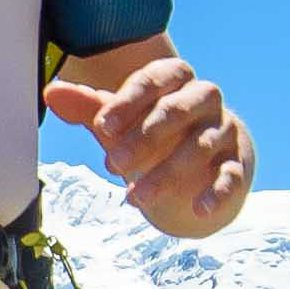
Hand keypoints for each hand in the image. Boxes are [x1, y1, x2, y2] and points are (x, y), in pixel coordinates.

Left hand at [48, 55, 253, 237]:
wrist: (204, 161)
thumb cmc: (155, 132)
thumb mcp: (123, 120)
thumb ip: (90, 107)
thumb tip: (51, 92)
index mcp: (176, 79)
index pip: (154, 80)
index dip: (128, 102)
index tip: (101, 126)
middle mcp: (205, 99)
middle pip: (177, 110)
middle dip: (143, 137)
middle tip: (111, 164)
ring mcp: (224, 131)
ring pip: (200, 146)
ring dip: (166, 173)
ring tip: (133, 199)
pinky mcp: (238, 164)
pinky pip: (232, 176)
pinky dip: (217, 193)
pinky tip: (198, 209)